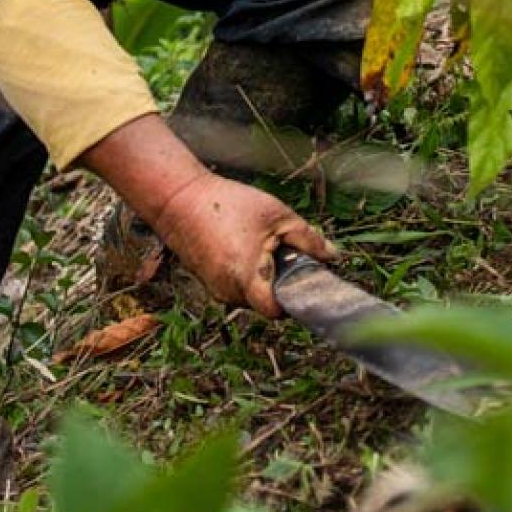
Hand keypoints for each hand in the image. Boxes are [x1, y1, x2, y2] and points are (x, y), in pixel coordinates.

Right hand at [146, 171, 338, 317]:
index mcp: (246, 278)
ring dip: (262, 276)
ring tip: (261, 243)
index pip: (276, 312)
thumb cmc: (227, 204)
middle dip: (279, 282)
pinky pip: (236, 286)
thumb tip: (333, 257)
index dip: (294, 301)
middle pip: (266, 302)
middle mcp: (228, 292)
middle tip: (285, 251)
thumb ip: (307, 239)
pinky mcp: (207, 282)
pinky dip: (245, 272)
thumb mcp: (276, 215)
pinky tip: (243, 244)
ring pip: (251, 294)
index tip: (304, 282)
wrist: (178, 199)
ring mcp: (214, 289)